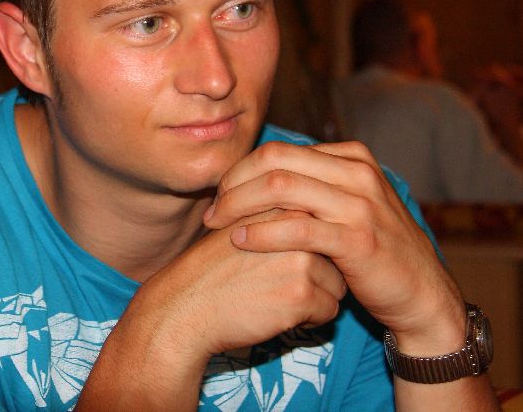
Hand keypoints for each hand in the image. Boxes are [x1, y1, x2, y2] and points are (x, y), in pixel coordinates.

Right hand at [138, 208, 347, 357]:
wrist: (185, 304)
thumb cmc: (213, 268)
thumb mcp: (243, 223)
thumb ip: (281, 215)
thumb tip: (322, 218)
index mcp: (283, 202)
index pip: (324, 224)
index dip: (309, 247)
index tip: (282, 259)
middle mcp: (297, 225)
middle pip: (336, 254)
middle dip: (318, 272)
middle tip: (277, 280)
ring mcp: (301, 259)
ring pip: (337, 285)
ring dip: (315, 297)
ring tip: (276, 297)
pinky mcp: (301, 293)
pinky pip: (329, 312)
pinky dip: (309, 320)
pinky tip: (277, 313)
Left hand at [203, 140, 464, 353]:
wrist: (421, 294)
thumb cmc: (373, 252)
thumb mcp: (345, 206)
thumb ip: (311, 187)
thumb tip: (255, 177)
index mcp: (351, 158)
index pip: (279, 151)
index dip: (240, 170)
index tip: (218, 195)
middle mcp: (357, 173)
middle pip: (274, 162)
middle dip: (233, 184)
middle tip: (211, 210)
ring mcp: (360, 204)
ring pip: (281, 188)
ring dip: (239, 205)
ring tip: (216, 224)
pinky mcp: (358, 239)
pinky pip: (297, 227)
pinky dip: (262, 231)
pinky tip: (241, 240)